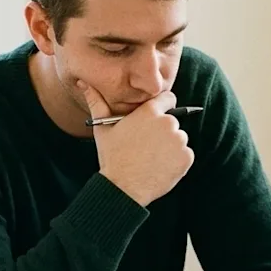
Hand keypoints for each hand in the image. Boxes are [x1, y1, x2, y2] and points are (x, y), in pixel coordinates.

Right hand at [79, 82, 193, 205]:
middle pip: (172, 121)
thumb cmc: (112, 157)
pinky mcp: (186, 157)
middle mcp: (167, 123)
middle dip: (163, 131)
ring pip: (179, 139)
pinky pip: (185, 155)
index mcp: (149, 112)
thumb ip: (97, 102)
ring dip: (170, 146)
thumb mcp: (102, 127)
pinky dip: (177, 161)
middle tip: (147, 146)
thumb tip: (84, 83)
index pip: (168, 98)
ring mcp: (179, 141)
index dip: (162, 107)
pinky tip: (160, 166)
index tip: (156, 119)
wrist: (123, 188)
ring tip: (152, 158)